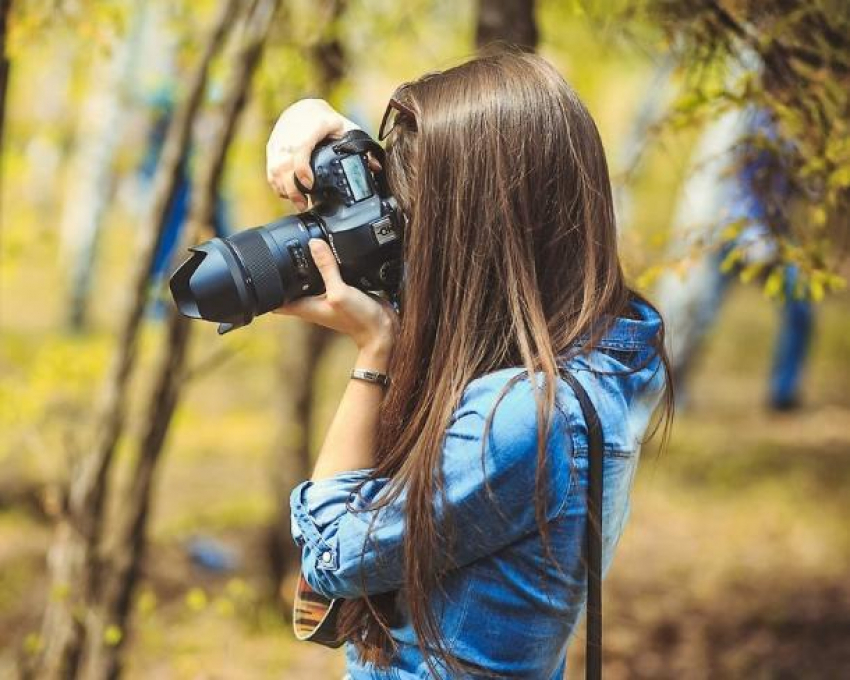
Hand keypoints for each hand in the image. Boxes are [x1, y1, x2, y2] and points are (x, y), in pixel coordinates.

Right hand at [266, 99, 360, 210]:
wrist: (303, 109)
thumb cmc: (326, 121)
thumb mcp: (346, 130)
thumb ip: (361, 148)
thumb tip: (376, 168)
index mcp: (312, 126)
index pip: (301, 148)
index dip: (302, 169)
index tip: (309, 185)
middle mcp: (291, 133)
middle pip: (284, 164)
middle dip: (292, 188)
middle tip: (302, 204)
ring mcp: (279, 141)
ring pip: (274, 168)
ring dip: (283, 189)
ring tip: (297, 203)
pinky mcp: (272, 148)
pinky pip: (270, 169)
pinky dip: (276, 184)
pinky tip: (286, 194)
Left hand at [274, 239, 398, 353]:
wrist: (381, 329)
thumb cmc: (358, 319)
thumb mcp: (339, 292)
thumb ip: (327, 268)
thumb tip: (314, 244)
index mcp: (304, 306)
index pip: (275, 301)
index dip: (265, 288)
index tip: (259, 272)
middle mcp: (312, 302)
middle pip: (290, 286)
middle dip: (283, 271)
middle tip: (276, 251)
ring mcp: (326, 297)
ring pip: (308, 279)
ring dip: (305, 268)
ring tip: (299, 248)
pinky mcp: (341, 291)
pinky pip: (328, 276)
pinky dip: (326, 267)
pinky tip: (329, 254)